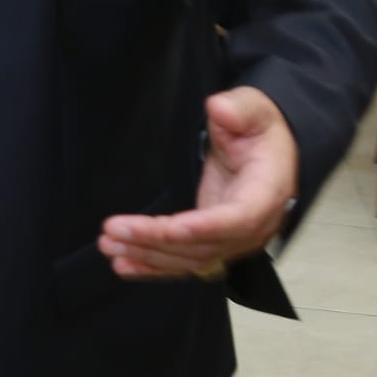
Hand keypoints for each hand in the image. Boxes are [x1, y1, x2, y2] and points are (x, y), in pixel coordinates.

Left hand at [99, 87, 299, 281]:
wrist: (267, 149)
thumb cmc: (259, 129)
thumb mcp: (254, 109)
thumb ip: (238, 109)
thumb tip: (220, 109)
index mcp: (267, 193)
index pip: (238, 219)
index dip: (205, 227)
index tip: (171, 227)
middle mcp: (252, 225)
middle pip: (204, 245)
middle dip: (157, 241)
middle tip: (114, 230)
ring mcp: (232, 239)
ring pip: (189, 259)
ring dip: (147, 255)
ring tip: (108, 245)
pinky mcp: (212, 241)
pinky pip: (184, 262)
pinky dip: (153, 267)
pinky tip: (124, 265)